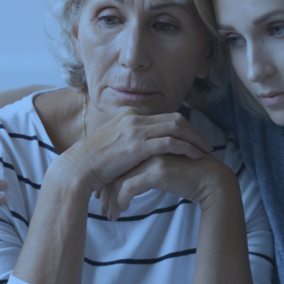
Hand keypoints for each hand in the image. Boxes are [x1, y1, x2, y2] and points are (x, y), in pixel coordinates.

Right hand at [54, 109, 213, 193]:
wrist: (78, 168)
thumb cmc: (93, 163)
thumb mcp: (114, 145)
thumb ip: (130, 142)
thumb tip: (141, 151)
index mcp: (130, 115)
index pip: (164, 116)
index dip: (182, 127)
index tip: (193, 139)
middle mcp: (135, 117)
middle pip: (175, 118)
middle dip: (193, 131)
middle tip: (205, 144)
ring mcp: (136, 129)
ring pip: (176, 127)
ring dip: (194, 139)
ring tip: (205, 151)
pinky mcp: (138, 145)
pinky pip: (170, 142)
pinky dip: (186, 148)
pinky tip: (195, 156)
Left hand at [99, 154, 233, 220]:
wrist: (210, 180)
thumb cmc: (186, 177)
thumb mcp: (160, 171)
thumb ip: (143, 170)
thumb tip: (123, 184)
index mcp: (145, 145)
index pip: (118, 162)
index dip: (108, 181)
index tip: (102, 198)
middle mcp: (147, 148)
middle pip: (115, 170)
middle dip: (106, 192)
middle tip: (102, 209)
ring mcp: (152, 157)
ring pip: (120, 179)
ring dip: (112, 200)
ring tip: (110, 215)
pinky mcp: (158, 170)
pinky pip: (130, 187)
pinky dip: (122, 201)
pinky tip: (123, 210)